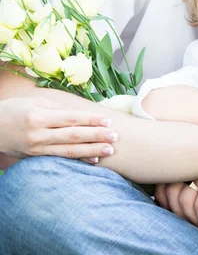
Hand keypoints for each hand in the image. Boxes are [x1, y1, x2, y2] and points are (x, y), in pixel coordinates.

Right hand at [0, 97, 117, 159]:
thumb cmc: (14, 110)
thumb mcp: (35, 103)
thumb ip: (58, 109)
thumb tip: (82, 114)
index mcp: (39, 116)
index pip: (71, 119)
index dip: (91, 120)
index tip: (108, 120)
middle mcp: (38, 134)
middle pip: (73, 136)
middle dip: (96, 136)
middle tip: (115, 136)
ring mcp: (36, 148)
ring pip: (68, 151)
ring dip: (91, 151)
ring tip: (109, 150)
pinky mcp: (36, 157)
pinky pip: (60, 159)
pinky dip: (78, 160)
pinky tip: (92, 160)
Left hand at [155, 177, 197, 229]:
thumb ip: (189, 195)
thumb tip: (167, 205)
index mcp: (192, 165)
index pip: (163, 181)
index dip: (162, 198)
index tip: (174, 211)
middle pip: (170, 191)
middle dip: (178, 213)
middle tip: (195, 222)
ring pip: (185, 201)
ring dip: (196, 220)